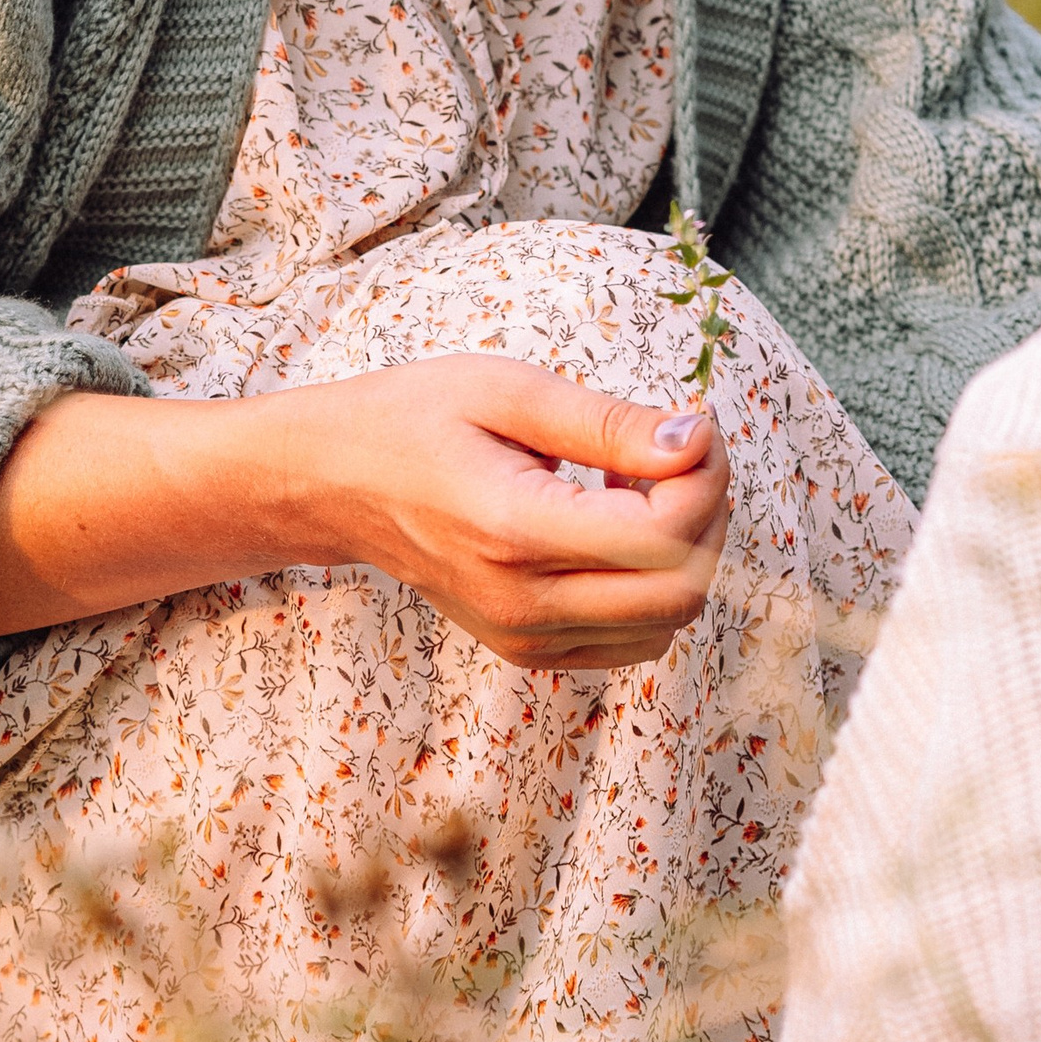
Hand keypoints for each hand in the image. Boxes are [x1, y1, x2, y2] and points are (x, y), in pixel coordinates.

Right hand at [282, 353, 729, 669]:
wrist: (332, 483)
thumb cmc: (412, 420)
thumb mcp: (508, 391)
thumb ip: (607, 422)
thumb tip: (694, 442)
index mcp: (517, 531)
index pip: (665, 536)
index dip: (705, 477)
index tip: (694, 423)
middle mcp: (523, 604)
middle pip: (682, 589)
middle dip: (708, 513)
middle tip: (680, 450)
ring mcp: (524, 638)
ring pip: (667, 623)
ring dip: (683, 553)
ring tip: (636, 486)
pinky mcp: (528, 650)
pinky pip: (631, 639)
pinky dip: (650, 586)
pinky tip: (614, 526)